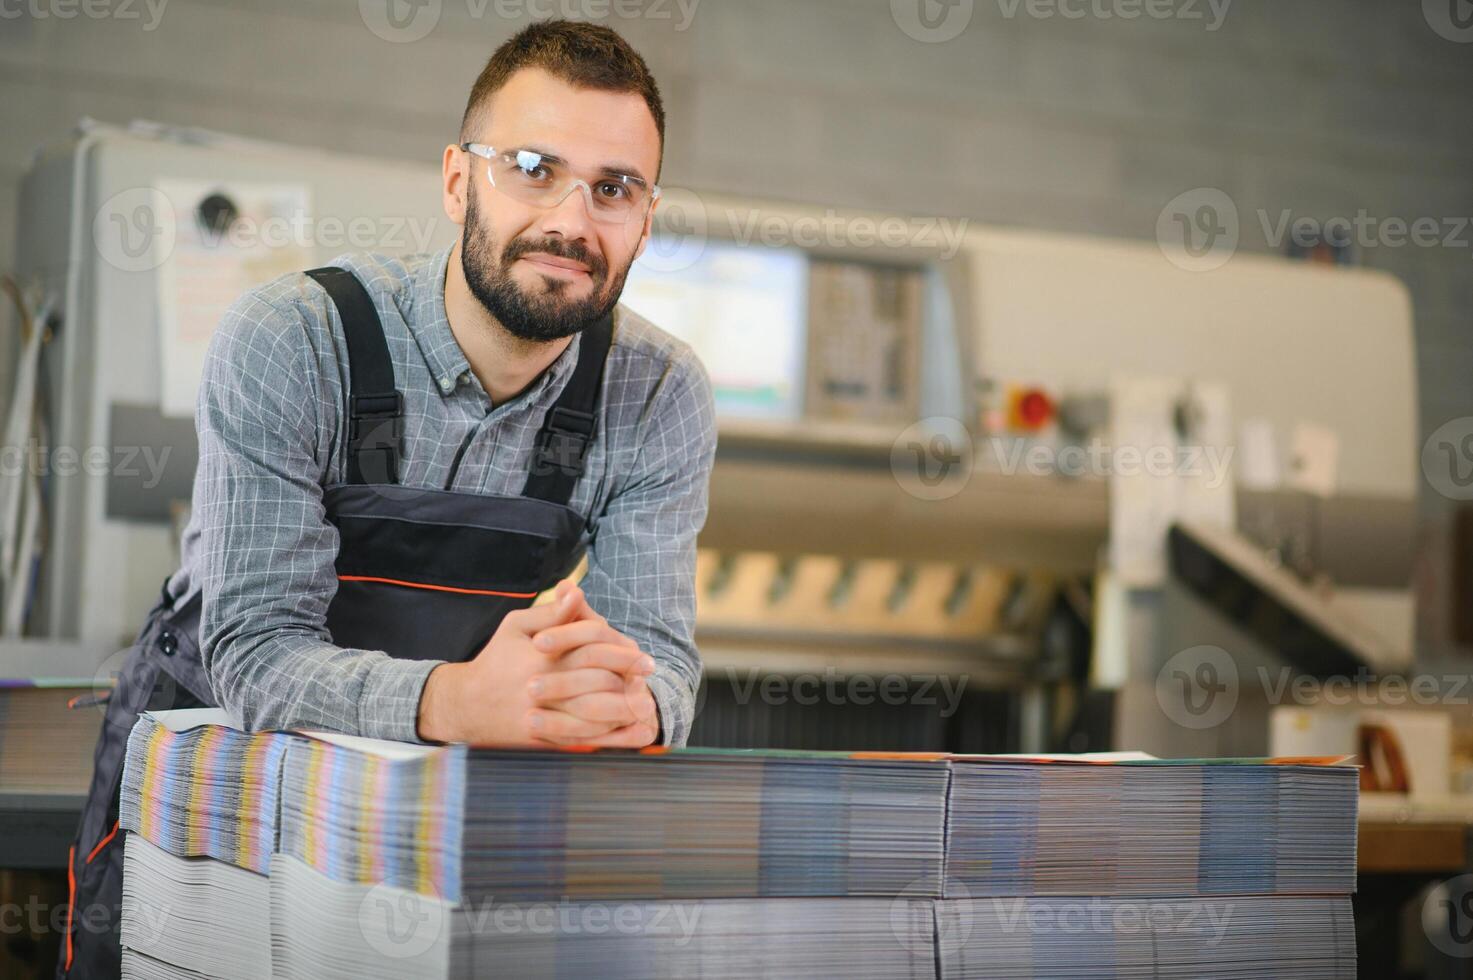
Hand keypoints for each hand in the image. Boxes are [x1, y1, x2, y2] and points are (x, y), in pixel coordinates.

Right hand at [415, 583, 648, 745]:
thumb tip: (577, 591)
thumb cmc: (496, 660)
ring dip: (623, 711)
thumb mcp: (516, 626)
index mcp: (540, 657)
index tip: (645, 657)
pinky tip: (628, 732)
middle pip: (596, 683)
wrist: (464, 705)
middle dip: (629, 682)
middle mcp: (543, 687)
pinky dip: (609, 738)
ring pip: (592, 715)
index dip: (622, 653)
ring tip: (646, 706)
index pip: (590, 650)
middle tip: (651, 682)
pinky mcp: (541, 739)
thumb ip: (550, 612)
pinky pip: (580, 740)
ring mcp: (542, 716)